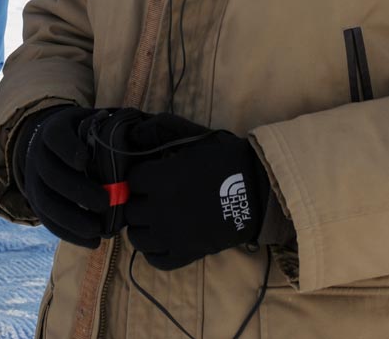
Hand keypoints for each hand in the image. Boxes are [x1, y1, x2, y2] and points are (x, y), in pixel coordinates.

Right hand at [12, 105, 112, 246]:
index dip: (68, 149)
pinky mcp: (38, 204)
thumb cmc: (86, 135)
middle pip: (52, 174)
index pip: (55, 137)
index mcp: (55, 129)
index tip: (85, 161)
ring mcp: (35, 181)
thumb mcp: (95, 123)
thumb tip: (146, 134)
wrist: (53, 147)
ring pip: (47, 202)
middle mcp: (39, 155)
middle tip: (105, 202)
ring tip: (97, 230)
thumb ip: (117, 128)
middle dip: (77, 190)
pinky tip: (93, 242)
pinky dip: (70, 234)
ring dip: (72, 219)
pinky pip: (49, 222)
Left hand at [124, 113, 268, 270]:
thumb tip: (134, 133)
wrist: (257, 191)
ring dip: (143, 226)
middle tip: (153, 195)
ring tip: (156, 218)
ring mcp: (172, 236)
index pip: (132, 180)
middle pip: (131, 210)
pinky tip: (163, 238)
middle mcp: (161, 210)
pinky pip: (156, 260)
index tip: (151, 174)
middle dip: (139, 200)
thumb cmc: (225, 160)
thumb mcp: (193, 135)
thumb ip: (161, 128)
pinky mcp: (186, 254)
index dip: (141, 175)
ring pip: (137, 237)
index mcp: (162, 179)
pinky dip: (155, 250)